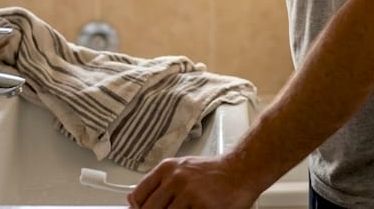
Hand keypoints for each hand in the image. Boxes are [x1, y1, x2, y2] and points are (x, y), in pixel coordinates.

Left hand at [127, 155, 260, 208]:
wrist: (241, 170)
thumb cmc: (212, 172)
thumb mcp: (181, 168)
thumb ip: (157, 182)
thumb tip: (132, 199)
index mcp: (167, 169)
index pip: (138, 196)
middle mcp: (176, 179)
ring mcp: (190, 194)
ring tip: (187, 208)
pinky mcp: (203, 207)